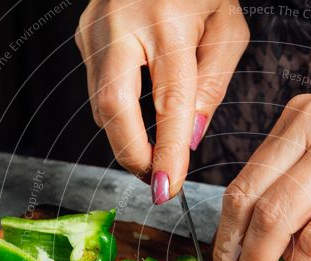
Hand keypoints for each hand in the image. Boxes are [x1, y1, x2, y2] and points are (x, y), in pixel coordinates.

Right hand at [75, 0, 248, 202]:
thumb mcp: (227, 29)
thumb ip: (212, 85)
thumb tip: (188, 138)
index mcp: (168, 21)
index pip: (168, 103)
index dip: (166, 152)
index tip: (167, 188)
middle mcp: (122, 23)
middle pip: (112, 108)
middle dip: (132, 154)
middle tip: (155, 178)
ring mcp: (94, 27)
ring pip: (99, 103)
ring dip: (125, 137)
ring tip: (153, 153)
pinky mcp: (83, 33)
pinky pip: (97, 87)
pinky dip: (118, 114)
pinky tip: (138, 120)